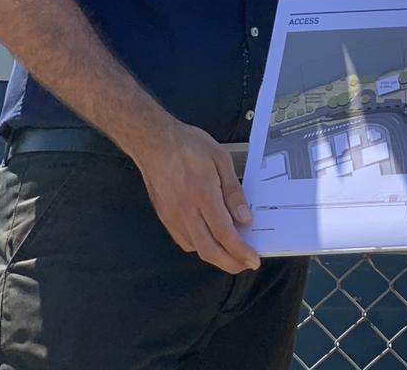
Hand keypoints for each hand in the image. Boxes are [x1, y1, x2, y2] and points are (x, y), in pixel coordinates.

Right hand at [135, 120, 259, 273]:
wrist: (153, 142)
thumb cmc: (188, 145)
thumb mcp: (220, 158)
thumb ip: (233, 190)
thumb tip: (244, 217)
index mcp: (203, 194)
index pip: (224, 233)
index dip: (240, 251)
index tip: (253, 260)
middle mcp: (186, 211)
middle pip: (210, 250)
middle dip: (230, 263)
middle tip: (246, 264)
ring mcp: (173, 217)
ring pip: (196, 249)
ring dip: (216, 256)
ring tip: (232, 252)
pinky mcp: (165, 218)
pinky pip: (184, 241)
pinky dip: (200, 246)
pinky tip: (210, 239)